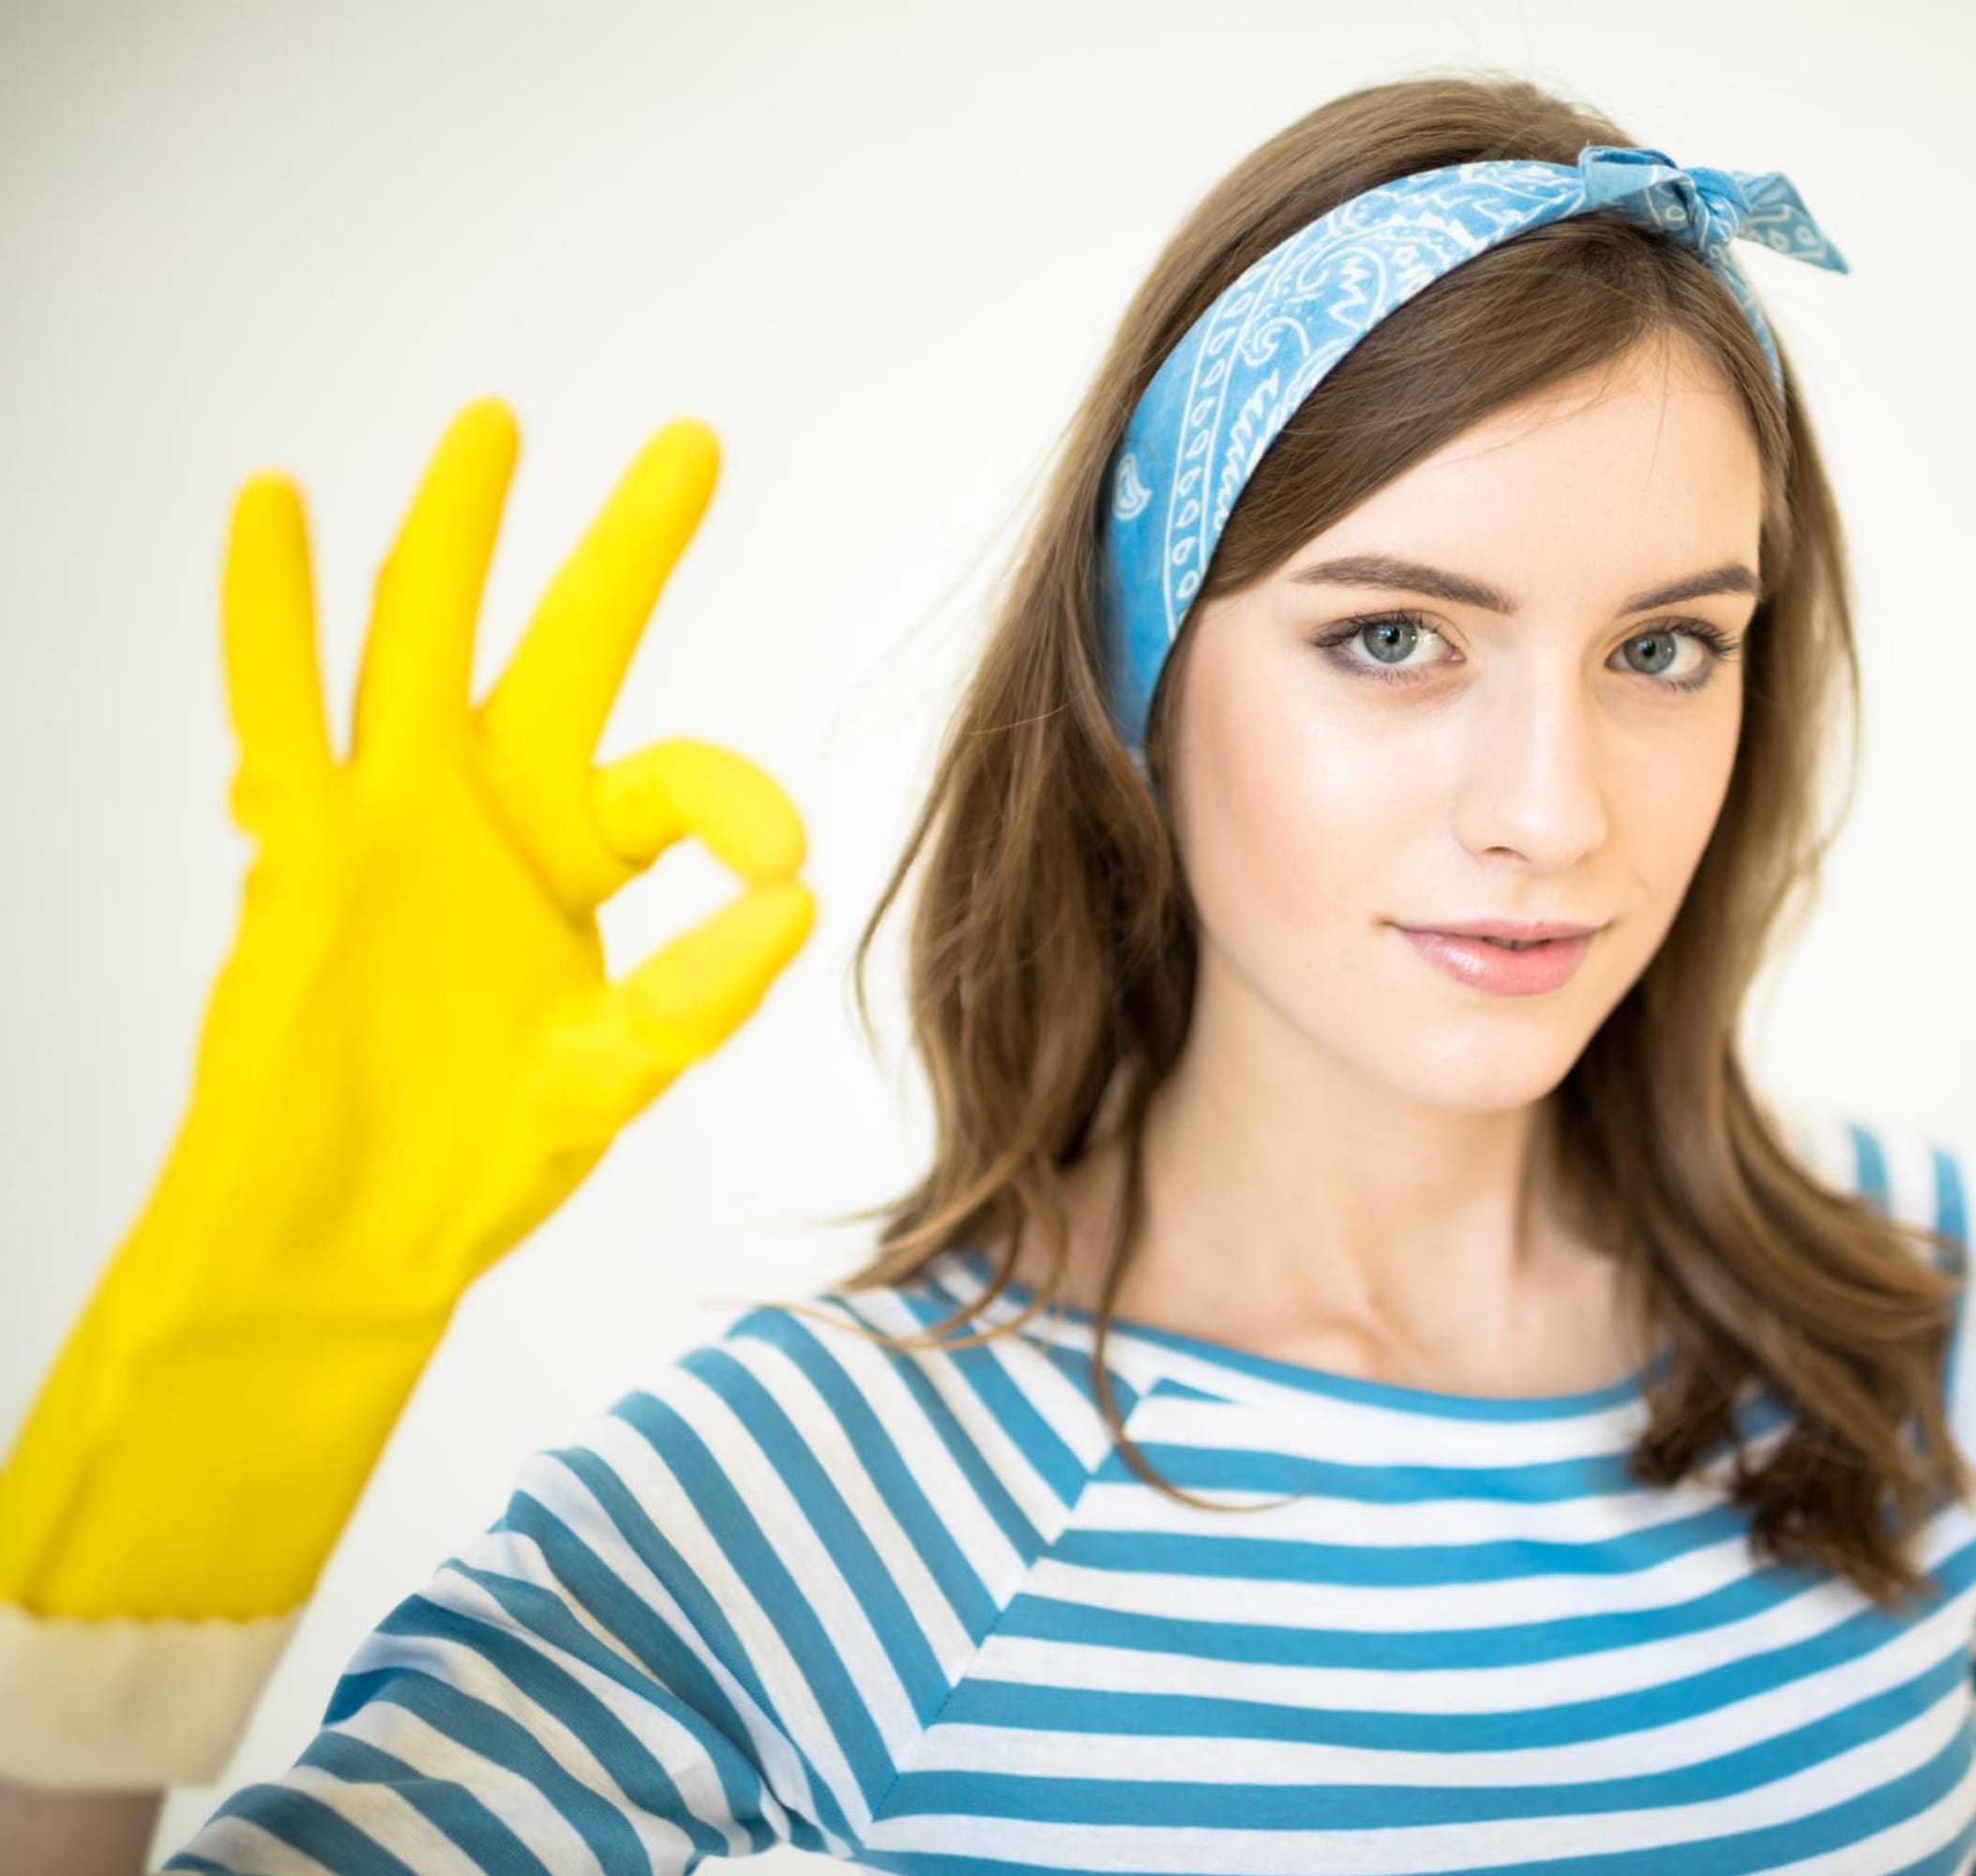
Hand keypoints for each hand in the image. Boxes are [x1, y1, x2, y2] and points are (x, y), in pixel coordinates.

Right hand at [0, 397, 814, 1620]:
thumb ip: (700, 992)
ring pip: (425, 641)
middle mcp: (494, 812)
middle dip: (629, 550)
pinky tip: (274, 506)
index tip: (787, 854)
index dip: (737, 801)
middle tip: (695, 443)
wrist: (348, 1234)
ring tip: (496, 426)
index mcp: (581, 858)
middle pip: (569, 647)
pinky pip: (279, 707)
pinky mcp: (300, 846)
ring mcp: (393, 817)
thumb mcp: (615, 1073)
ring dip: (457, 533)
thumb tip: (797, 900)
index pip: (678, 781)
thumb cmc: (479, 1160)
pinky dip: (269, 607)